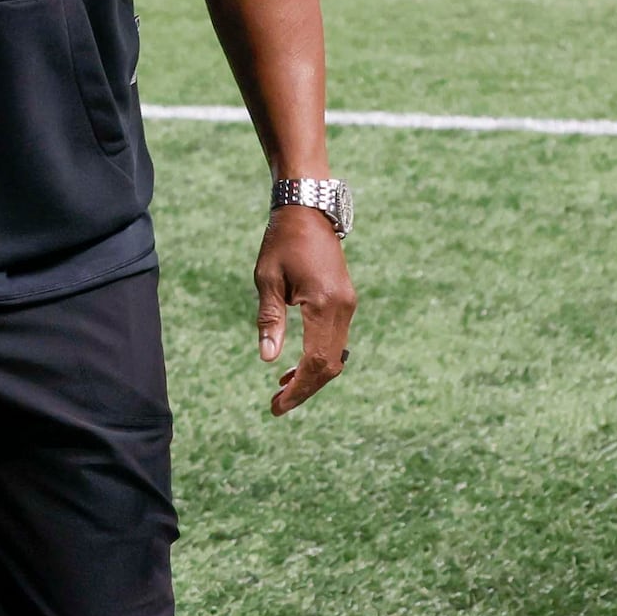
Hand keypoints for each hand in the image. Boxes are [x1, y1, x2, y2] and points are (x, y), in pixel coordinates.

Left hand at [253, 203, 355, 416]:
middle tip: (277, 406)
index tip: (277, 405)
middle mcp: (343, 307)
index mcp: (324, 303)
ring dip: (312, 376)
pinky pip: (337, 341)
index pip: (315, 360)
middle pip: (329, 365)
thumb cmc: (282, 241)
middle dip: (305, 389)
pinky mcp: (346, 301)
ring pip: (336, 356)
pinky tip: (296, 366)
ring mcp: (348, 305)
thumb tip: (268, 360)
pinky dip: (320, 359)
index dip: (298, 387)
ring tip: (282, 389)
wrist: (309, 210)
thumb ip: (270, 320)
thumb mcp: (268, 279)